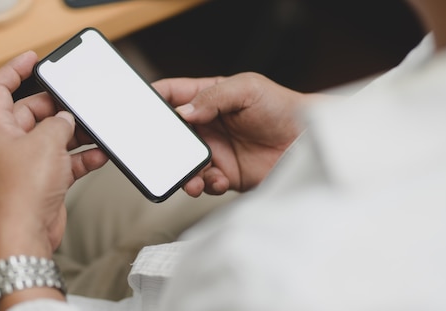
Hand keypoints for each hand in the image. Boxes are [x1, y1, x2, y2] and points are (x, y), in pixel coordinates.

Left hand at [0, 51, 107, 262]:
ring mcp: (29, 163)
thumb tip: (66, 118)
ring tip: (95, 131)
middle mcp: (11, 143)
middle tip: (78, 105)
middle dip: (58, 109)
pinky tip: (99, 155)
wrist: (27, 232)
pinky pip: (67, 160)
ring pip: (54, 137)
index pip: (0, 88)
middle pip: (34, 113)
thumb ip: (59, 122)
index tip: (33, 59)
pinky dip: (82, 157)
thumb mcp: (46, 142)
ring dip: (76, 135)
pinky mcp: (46, 180)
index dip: (14, 70)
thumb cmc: (23, 190)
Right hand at [153, 72, 310, 196]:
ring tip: (190, 178)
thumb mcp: (247, 89)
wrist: (307, 143)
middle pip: (171, 133)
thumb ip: (212, 97)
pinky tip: (215, 180)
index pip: (172, 95)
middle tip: (157, 151)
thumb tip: (181, 112)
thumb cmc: (282, 108)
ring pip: (183, 162)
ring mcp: (214, 151)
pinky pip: (203, 182)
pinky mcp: (224, 175)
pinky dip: (204, 185)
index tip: (137, 108)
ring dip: (181, 171)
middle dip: (161, 143)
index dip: (152, 99)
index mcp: (208, 98)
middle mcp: (207, 125)